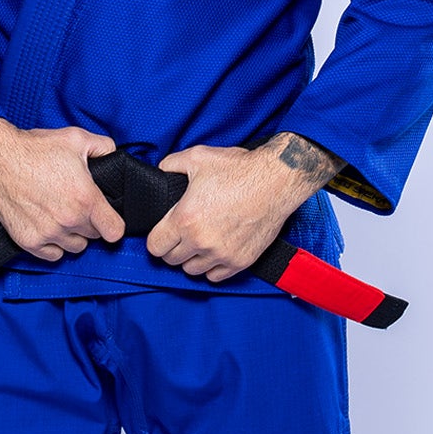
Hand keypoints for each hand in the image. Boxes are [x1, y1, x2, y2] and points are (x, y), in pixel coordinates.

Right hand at [0, 118, 125, 260]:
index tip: (107, 218)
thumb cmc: (34, 149)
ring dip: (73, 235)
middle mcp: (69, 220)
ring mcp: (49, 233)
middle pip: (94, 236)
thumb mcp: (76, 138)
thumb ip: (103, 147)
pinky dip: (53, 245)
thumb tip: (112, 154)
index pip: (114, 231)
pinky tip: (50, 228)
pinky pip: (52, 255)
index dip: (113, 224)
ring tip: (63, 217)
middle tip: (78, 206)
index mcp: (86, 198)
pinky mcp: (29, 241)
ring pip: (75, 247)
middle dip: (90, 223)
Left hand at [146, 134, 344, 280]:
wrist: (276, 181)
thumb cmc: (239, 169)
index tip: (163, 233)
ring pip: (192, 271)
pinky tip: (214, 252)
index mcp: (185, 219)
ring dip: (191, 259)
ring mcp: (222, 254)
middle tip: (180, 236)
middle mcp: (201, 241)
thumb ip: (171, 164)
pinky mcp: (240, 261)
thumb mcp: (198, 157)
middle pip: (171, 260)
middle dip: (172, 248)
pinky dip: (212, 267)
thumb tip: (161, 171)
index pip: (155, 247)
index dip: (156, 239)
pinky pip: (215, 276)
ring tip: (198, 243)